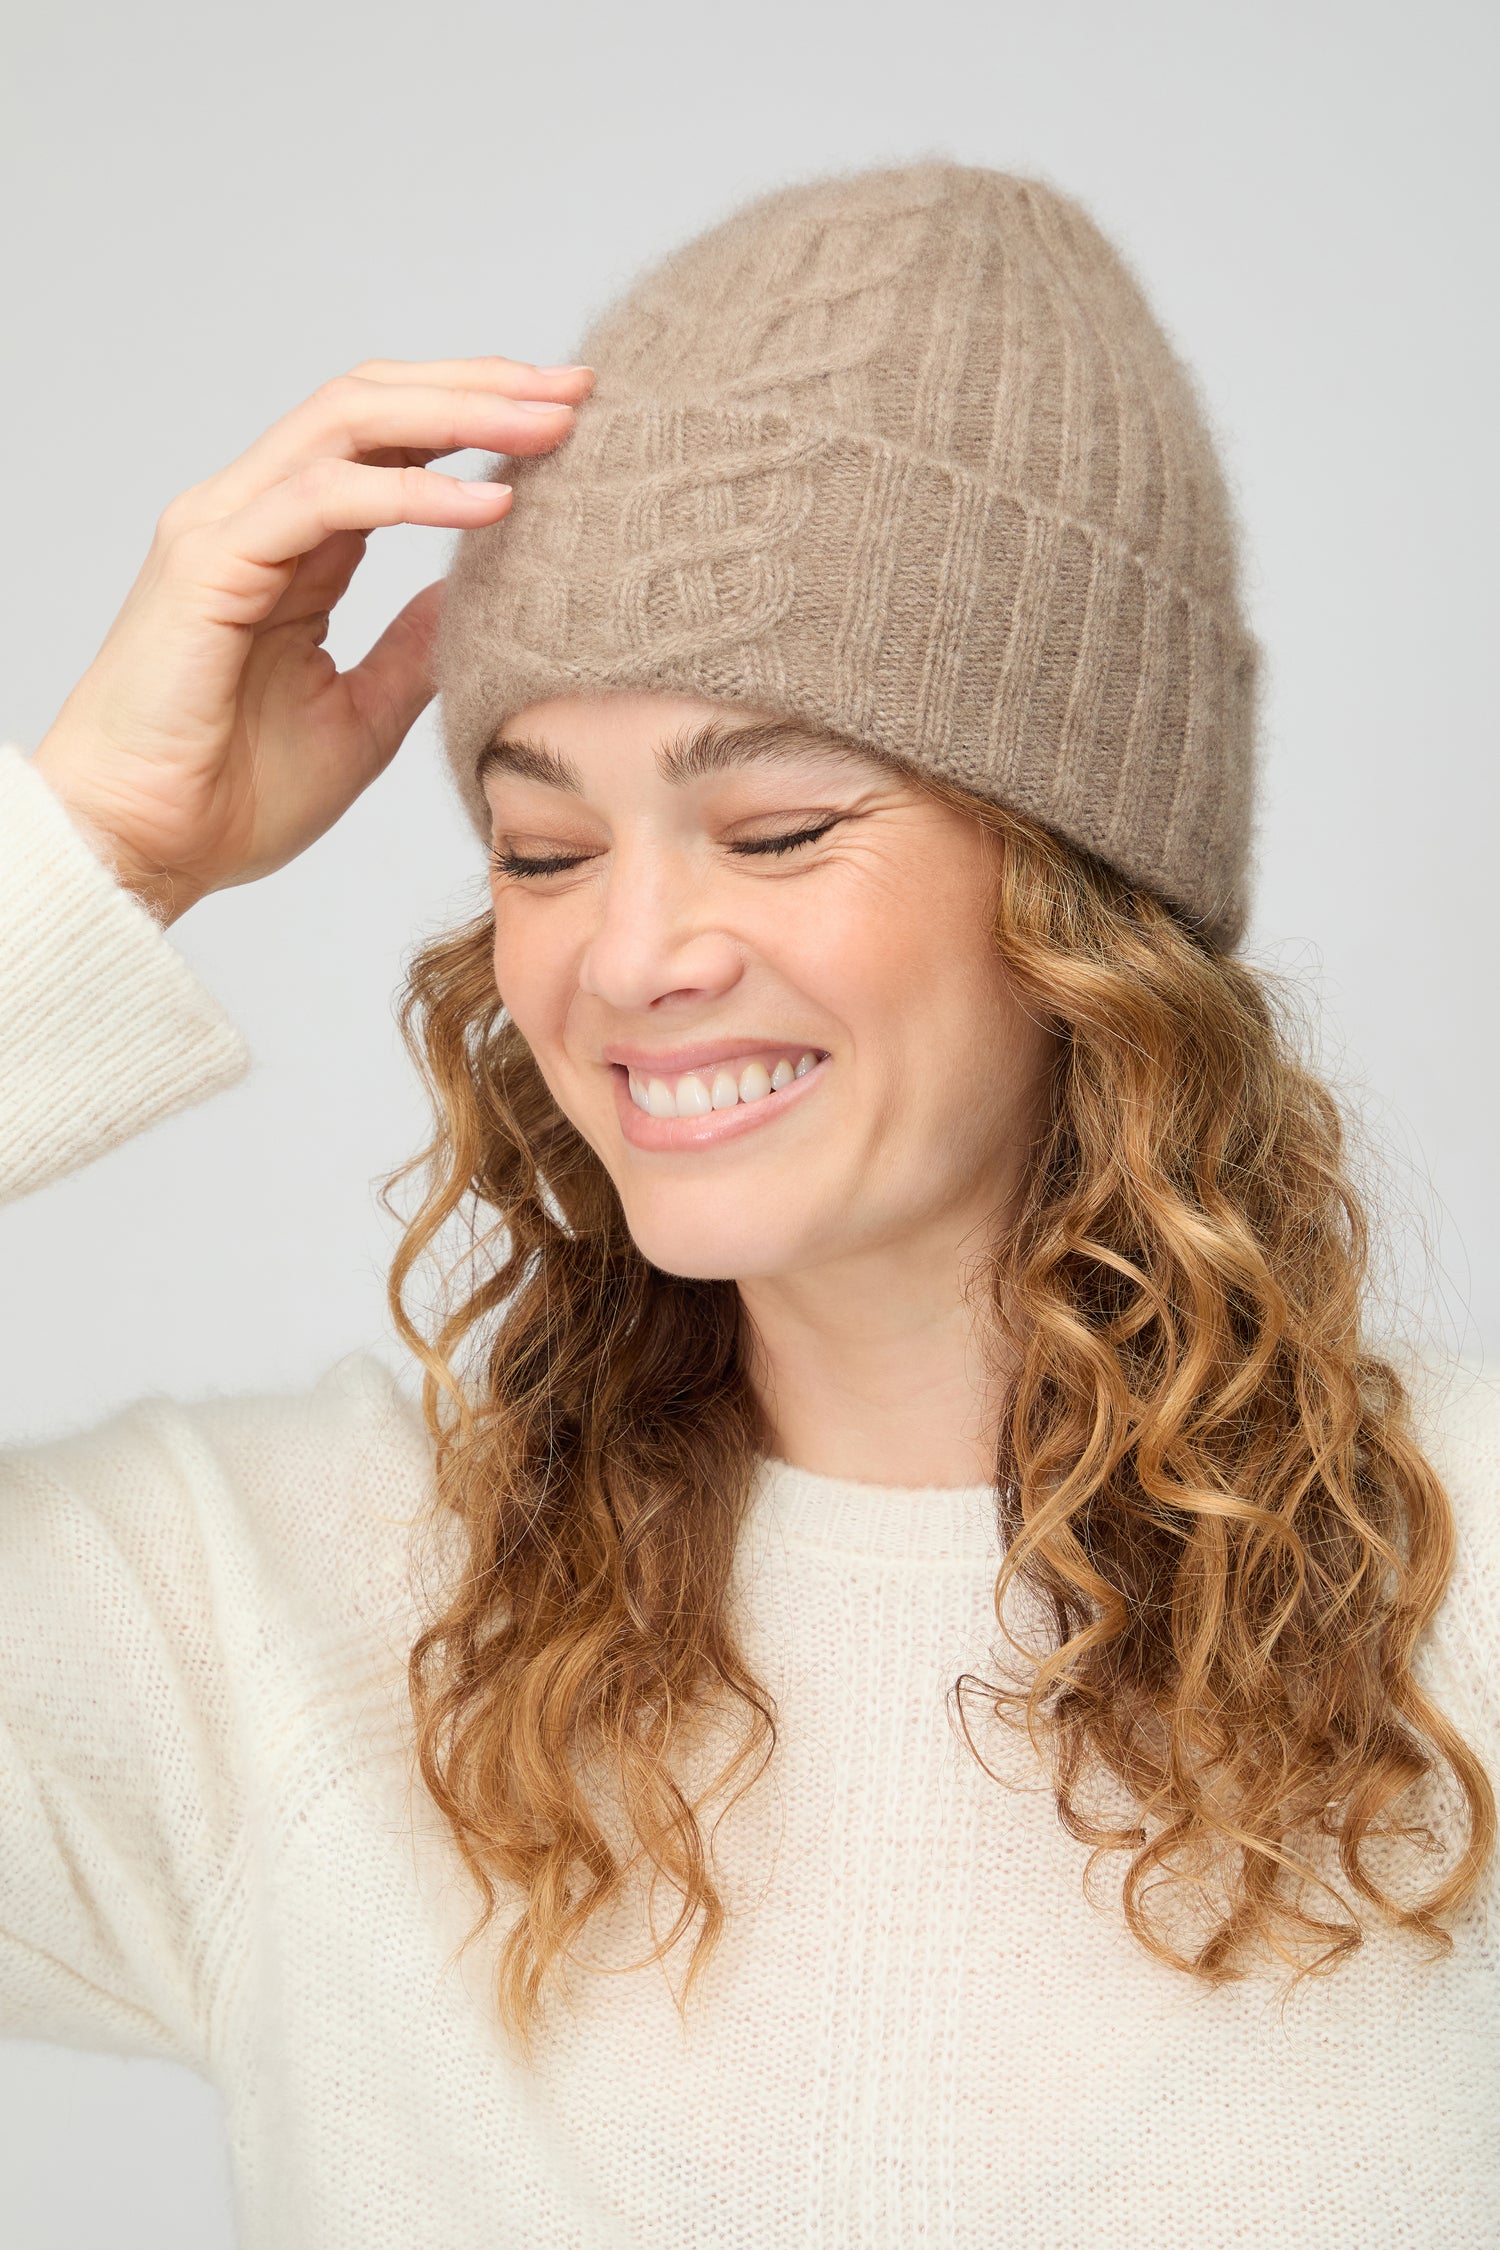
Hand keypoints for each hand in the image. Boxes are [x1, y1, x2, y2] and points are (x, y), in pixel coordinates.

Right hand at [31, 356, 593, 922]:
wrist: (142, 851)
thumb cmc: (231, 797)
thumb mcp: (361, 715)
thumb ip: (413, 650)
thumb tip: (479, 602)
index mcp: (290, 545)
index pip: (386, 439)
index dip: (477, 414)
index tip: (568, 417)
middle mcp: (253, 514)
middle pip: (372, 405)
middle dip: (481, 387)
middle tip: (578, 389)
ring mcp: (225, 529)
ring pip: (349, 424)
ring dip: (459, 414)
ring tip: (550, 424)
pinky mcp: (210, 564)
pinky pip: (324, 500)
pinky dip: (413, 493)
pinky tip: (492, 500)